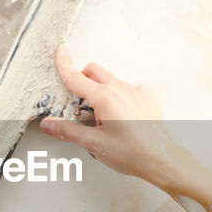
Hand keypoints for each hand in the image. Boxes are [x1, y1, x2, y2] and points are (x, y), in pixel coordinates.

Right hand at [40, 44, 191, 187]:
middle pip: (93, 71)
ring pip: (110, 80)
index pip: (77, 78)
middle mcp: (122, 90)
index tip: (60, 52)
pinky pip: (127, 89)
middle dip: (82, 79)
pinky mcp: (146, 98)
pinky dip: (118, 97)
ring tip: (102, 117)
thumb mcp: (94, 144)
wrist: (161, 159)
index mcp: (106, 98)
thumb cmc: (133, 153)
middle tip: (78, 102)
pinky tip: (121, 118)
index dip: (65, 64)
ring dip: (100, 90)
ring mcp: (136, 92)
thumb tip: (50, 125)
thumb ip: (69, 131)